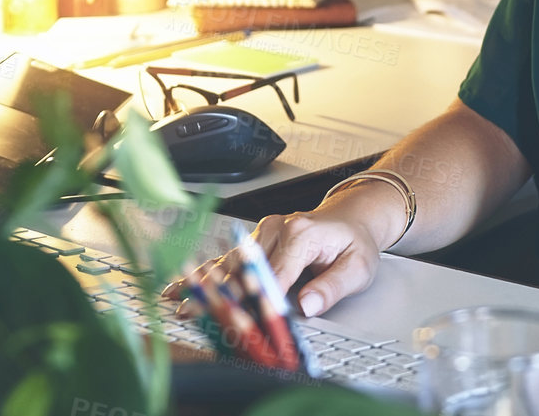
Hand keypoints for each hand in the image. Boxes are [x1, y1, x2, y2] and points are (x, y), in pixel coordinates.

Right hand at [162, 210, 380, 318]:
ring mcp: (264, 230)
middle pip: (244, 268)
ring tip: (181, 303)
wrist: (351, 219)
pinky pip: (231, 257)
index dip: (256, 298)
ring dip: (206, 284)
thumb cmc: (354, 244)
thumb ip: (332, 288)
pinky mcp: (257, 237)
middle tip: (195, 313)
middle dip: (219, 294)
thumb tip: (307, 306)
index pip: (274, 273)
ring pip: (230, 261)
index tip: (239, 318)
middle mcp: (278, 227)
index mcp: (301, 234)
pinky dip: (207, 272)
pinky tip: (184, 282)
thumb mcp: (357, 268)